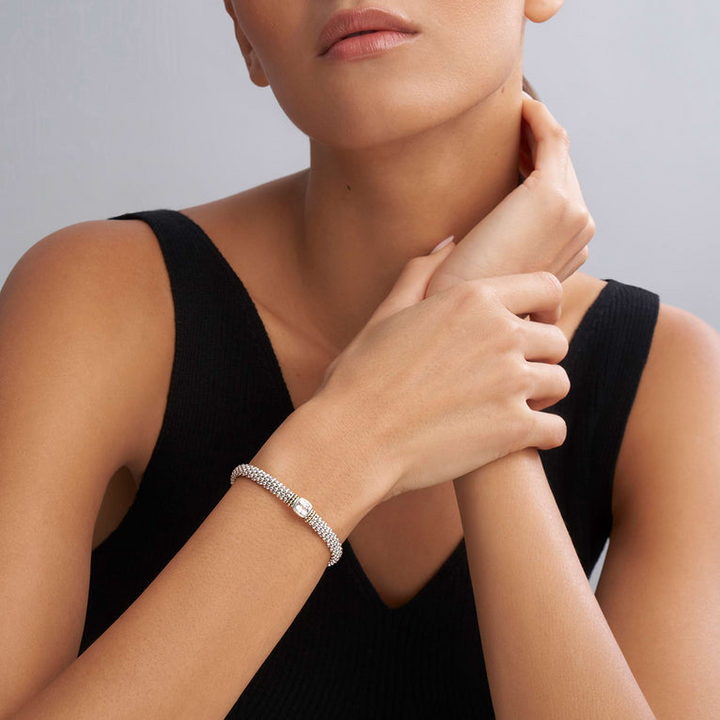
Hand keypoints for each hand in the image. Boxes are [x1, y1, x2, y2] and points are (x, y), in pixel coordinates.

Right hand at [308, 245, 569, 504]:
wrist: (353, 438)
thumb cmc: (361, 376)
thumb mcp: (386, 314)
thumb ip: (421, 273)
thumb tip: (450, 241)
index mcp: (473, 298)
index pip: (546, 288)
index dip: (545, 308)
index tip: (532, 326)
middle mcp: (501, 334)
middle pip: (557, 340)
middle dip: (540, 357)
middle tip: (513, 376)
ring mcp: (511, 382)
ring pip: (559, 383)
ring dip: (540, 396)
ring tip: (510, 407)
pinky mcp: (514, 429)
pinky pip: (556, 429)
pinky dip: (540, 435)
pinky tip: (515, 438)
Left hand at [426, 92, 594, 302]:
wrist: (455, 309)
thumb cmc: (462, 296)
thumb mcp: (486, 274)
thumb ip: (495, 254)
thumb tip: (472, 238)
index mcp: (569, 253)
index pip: (560, 196)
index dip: (535, 166)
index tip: (507, 149)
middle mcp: (580, 233)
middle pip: (562, 170)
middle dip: (535, 144)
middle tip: (504, 123)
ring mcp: (573, 215)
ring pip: (558, 153)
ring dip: (534, 128)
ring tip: (505, 113)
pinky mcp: (553, 197)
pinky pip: (553, 138)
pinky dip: (537, 117)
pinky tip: (515, 106)